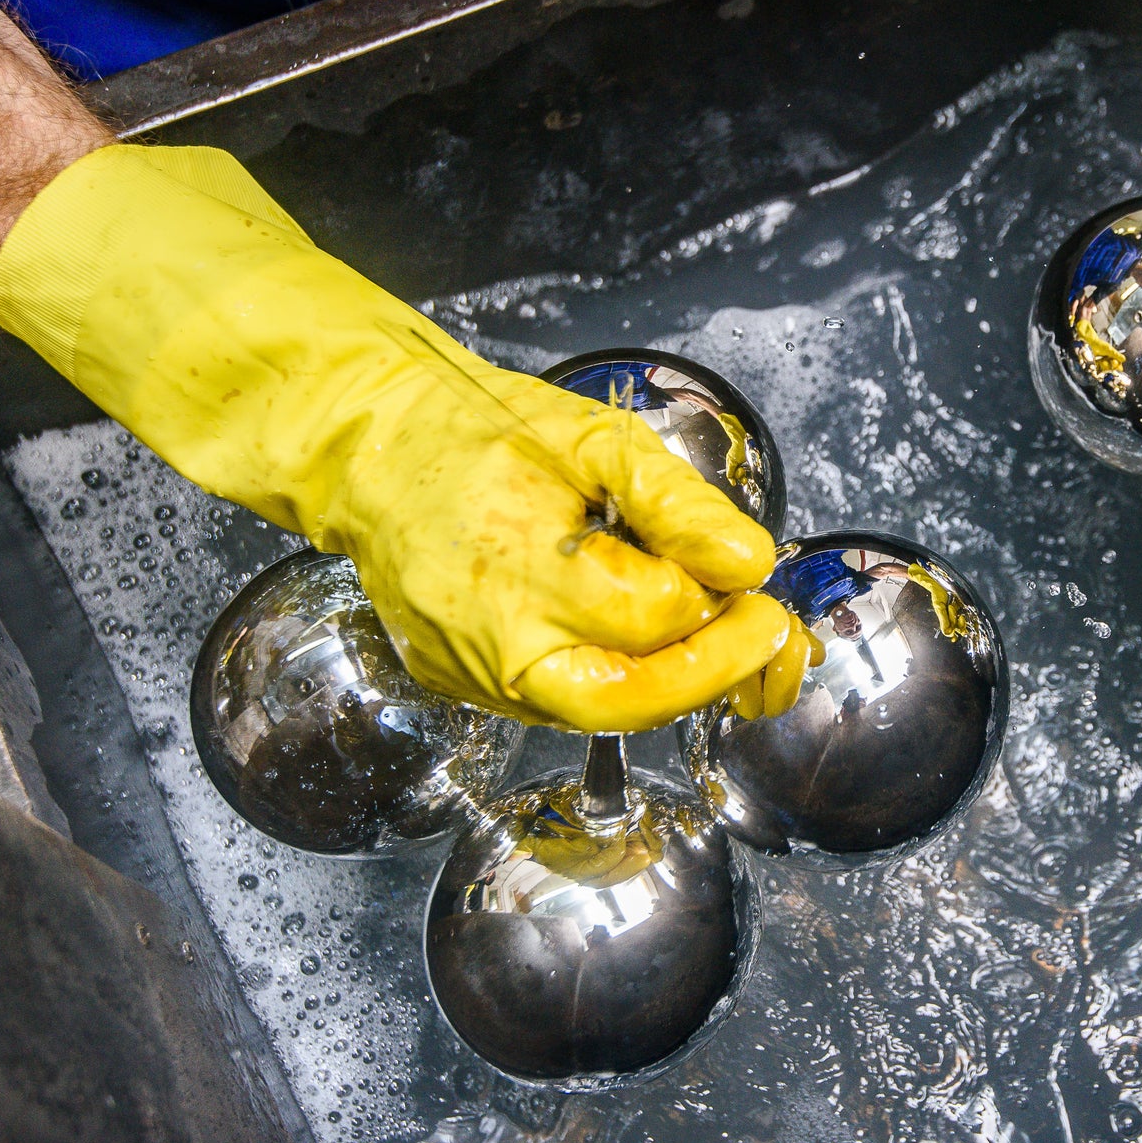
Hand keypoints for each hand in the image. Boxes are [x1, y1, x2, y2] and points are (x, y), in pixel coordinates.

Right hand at [0, 144, 793, 731]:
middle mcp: (491, 641)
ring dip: (678, 684)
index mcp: (519, 568)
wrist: (369, 445)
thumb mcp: (596, 439)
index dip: (724, 606)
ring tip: (734, 643)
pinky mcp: (465, 684)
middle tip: (772, 642)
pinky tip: (664, 646)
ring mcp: (472, 674)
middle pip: (626, 703)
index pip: (653, 617)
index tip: (763, 581)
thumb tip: (748, 562)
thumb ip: (678, 505)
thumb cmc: (480, 431)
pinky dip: (624, 680)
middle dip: (713, 677)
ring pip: (598, 712)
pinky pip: (562, 699)